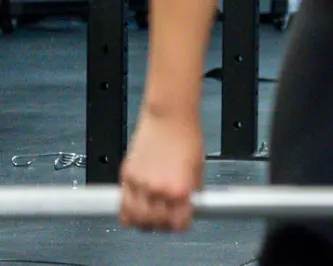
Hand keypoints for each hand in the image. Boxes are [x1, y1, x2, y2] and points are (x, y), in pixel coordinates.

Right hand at [119, 110, 204, 231]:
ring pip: (135, 219)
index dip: (181, 225)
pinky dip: (128, 213)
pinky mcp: (126, 177)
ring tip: (151, 219)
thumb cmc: (186, 136)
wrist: (169, 117)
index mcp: (179, 189)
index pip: (178, 223)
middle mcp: (158, 190)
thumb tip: (189, 205)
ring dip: (144, 223)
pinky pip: (122, 205)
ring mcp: (139, 184)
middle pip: (155, 224)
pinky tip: (135, 211)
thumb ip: (192, 191)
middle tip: (167, 221)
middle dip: (163, 226)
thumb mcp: (199, 168)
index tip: (182, 222)